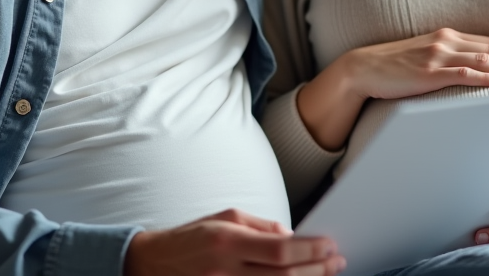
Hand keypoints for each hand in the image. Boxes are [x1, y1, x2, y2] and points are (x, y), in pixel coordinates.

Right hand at [124, 209, 345, 275]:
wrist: (151, 264)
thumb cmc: (191, 239)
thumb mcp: (224, 218)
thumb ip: (260, 227)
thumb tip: (291, 237)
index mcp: (227, 241)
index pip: (279, 250)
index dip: (309, 250)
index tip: (329, 245)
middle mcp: (225, 270)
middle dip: (316, 270)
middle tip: (337, 261)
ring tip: (326, 275)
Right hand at [341, 28, 488, 100]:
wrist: (362, 69)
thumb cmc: (393, 66)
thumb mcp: (424, 56)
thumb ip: (447, 58)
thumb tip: (471, 68)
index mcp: (447, 37)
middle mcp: (446, 41)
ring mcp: (437, 56)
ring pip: (483, 59)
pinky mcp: (429, 72)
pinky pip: (464, 74)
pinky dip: (486, 76)